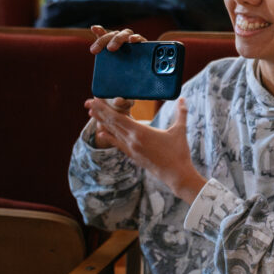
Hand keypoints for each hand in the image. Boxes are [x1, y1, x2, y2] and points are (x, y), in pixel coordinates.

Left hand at [86, 96, 204, 203]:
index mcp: (141, 132)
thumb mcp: (179, 130)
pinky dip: (109, 137)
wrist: (176, 174)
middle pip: (112, 123)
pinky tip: (102, 133)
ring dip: (102, 122)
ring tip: (91, 114)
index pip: (118, 117)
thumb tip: (184, 98)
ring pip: (113, 133)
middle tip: (88, 102)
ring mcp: (131, 149)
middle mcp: (132, 140)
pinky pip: (118, 144)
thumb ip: (181, 112)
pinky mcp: (134, 156)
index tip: (95, 100)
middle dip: (100, 112)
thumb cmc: (179, 152)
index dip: (105, 108)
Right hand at [88, 25, 145, 112]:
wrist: (119, 94)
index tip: (133, 41)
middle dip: (118, 40)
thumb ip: (126, 100)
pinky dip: (99, 32)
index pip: (142, 42)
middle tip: (111, 49)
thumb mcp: (128, 98)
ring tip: (96, 50)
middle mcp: (131, 46)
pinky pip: (103, 36)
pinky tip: (94, 28)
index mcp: (142, 55)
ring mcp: (120, 45)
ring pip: (113, 35)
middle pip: (126, 36)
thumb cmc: (129, 94)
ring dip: (104, 39)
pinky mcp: (108, 46)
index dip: (138, 39)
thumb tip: (118, 100)